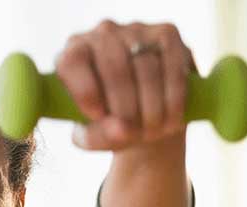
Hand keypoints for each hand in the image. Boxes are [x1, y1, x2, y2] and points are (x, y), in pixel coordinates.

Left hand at [56, 20, 196, 151]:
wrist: (146, 114)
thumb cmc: (109, 124)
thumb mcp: (93, 137)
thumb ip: (96, 136)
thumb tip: (122, 129)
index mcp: (74, 53)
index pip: (73, 62)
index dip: (85, 91)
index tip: (98, 117)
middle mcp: (102, 34)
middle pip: (114, 68)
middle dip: (125, 108)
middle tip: (131, 133)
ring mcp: (136, 30)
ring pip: (146, 68)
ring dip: (151, 108)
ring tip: (151, 132)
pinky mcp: (167, 34)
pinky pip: (172, 68)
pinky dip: (173, 99)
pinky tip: (170, 119)